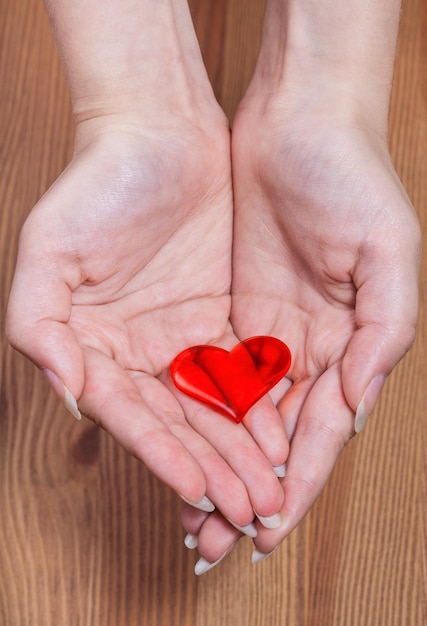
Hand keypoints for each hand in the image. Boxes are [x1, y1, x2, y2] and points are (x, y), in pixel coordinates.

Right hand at [6, 114, 289, 530]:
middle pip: (178, 424)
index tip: (198, 491)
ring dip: (242, 452)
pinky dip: (261, 408)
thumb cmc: (98, 184)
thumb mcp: (49, 250)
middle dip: (213, 470)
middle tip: (247, 512)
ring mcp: (182, 338)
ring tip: (271, 492)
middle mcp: (138, 351)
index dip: (163, 455)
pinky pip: (244, 371)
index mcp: (95, 346)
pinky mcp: (222, 319)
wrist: (160, 134)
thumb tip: (68, 393)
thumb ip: (40, 326)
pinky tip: (283, 439)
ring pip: (215, 408)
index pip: (132, 415)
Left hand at [183, 103, 419, 569]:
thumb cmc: (352, 178)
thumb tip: (358, 408)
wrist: (297, 124)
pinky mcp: (236, 308)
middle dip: (250, 490)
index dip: (296, 483)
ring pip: (244, 415)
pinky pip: (218, 371)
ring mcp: (272, 330)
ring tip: (194, 510)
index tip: (264, 529)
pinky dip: (204, 414)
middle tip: (214, 541)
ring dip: (222, 463)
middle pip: (278, 438)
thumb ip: (383, 335)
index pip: (320, 432)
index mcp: (352, 345)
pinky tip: (184, 446)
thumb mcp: (386, 254)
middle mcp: (312, 347)